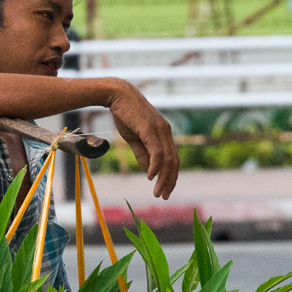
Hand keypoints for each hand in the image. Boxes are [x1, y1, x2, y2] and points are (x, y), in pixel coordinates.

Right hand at [107, 82, 178, 198]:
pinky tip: (151, 176)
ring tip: (158, 191)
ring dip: (164, 178)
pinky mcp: (151, 129)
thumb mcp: (134, 139)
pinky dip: (156, 166)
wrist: (117, 95)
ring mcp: (160, 130)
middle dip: (170, 181)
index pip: (172, 159)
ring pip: (168, 159)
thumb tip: (150, 172)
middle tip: (164, 196)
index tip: (165, 190)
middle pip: (174, 161)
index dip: (170, 176)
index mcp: (163, 134)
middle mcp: (166, 132)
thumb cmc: (125, 115)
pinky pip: (157, 151)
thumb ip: (142, 154)